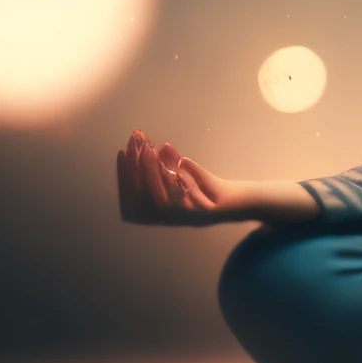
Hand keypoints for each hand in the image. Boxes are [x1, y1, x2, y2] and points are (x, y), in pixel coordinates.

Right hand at [117, 129, 235, 225]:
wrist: (238, 202)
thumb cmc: (207, 188)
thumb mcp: (186, 174)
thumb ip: (172, 164)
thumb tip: (161, 147)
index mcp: (159, 212)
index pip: (132, 198)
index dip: (124, 175)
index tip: (122, 152)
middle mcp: (169, 218)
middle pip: (145, 197)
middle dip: (137, 169)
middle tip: (136, 144)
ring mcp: (186, 216)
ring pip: (163, 197)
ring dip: (155, 171)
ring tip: (151, 148)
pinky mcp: (204, 212)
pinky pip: (189, 198)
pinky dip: (183, 179)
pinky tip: (181, 159)